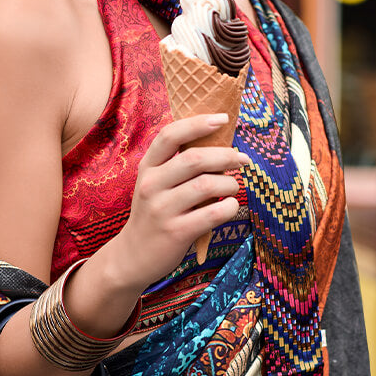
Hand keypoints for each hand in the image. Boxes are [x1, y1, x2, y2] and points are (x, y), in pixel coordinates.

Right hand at [113, 113, 249, 289]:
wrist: (132, 256)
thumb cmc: (154, 214)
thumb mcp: (156, 185)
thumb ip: (178, 165)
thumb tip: (220, 145)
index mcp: (147, 167)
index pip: (171, 135)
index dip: (198, 123)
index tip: (222, 118)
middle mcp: (151, 185)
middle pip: (195, 158)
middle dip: (226, 155)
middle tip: (242, 159)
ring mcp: (162, 209)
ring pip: (207, 185)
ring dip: (229, 184)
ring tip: (232, 188)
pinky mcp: (176, 232)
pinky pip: (213, 214)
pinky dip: (229, 207)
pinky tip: (229, 207)